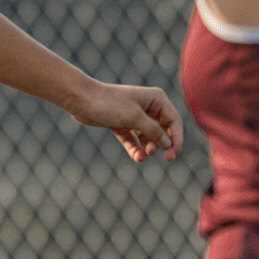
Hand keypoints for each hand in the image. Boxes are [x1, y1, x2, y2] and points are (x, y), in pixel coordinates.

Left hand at [63, 81, 182, 162]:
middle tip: (166, 159)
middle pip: (163, 130)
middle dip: (163, 145)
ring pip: (148, 137)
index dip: (176, 138)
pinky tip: (136, 157)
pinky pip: (134, 140)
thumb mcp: (133, 117)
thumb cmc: (108, 103)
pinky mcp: (122, 125)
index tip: (173, 153)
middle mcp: (148, 107)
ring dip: (149, 148)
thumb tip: (168, 144)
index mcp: (156, 99)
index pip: (174, 121)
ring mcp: (135, 116)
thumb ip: (153, 131)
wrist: (81, 100)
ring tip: (143, 155)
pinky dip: (136, 149)